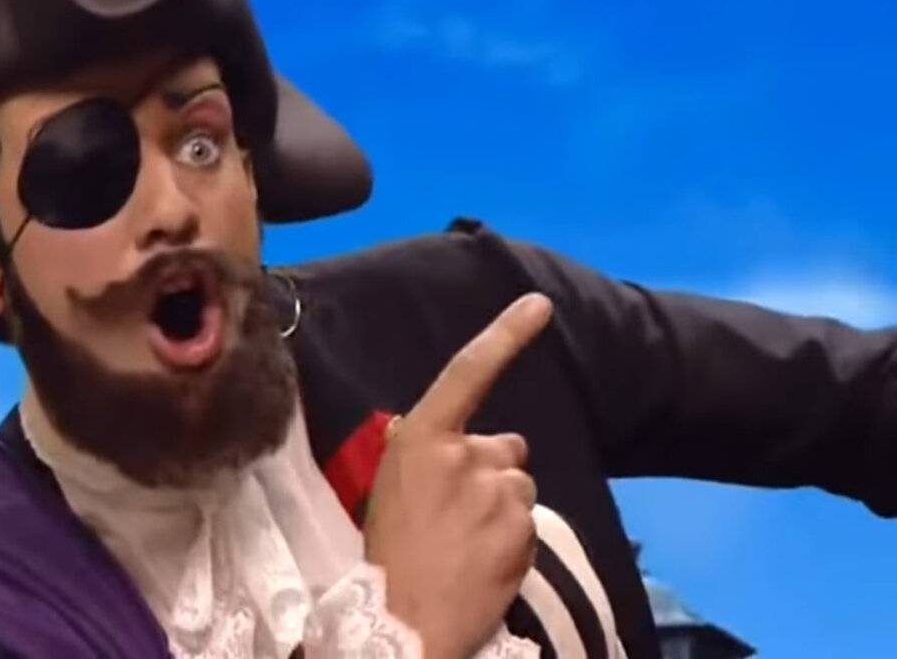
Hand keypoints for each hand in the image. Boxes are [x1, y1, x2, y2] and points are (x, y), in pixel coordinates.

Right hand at [363, 293, 552, 658]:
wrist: (404, 621)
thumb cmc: (386, 552)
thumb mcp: (388, 487)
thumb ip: (417, 452)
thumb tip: (425, 430)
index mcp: (423, 437)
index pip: (469, 373)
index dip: (506, 335)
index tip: (539, 304)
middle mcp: (465, 453)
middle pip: (506, 448)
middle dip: (492, 471)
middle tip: (460, 512)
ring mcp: (499, 491)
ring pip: (519, 487)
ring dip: (502, 506)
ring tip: (468, 542)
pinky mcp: (524, 529)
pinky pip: (529, 522)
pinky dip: (513, 538)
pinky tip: (484, 560)